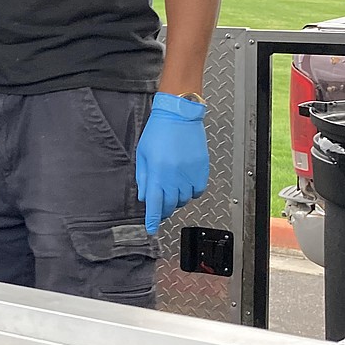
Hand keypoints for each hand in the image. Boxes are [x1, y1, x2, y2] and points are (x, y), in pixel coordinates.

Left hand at [135, 93, 209, 234]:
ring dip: (176, 200)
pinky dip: (190, 193)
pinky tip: (184, 185)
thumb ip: (143, 177)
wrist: (179, 116)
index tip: (151, 228)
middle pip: (169, 205)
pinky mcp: (201, 170)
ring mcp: (189, 174)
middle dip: (163, 211)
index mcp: (157, 172)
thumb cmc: (158, 131)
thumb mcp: (143, 154)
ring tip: (171, 191)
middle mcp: (174, 176)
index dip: (152, 219)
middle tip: (159, 210)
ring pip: (184, 200)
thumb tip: (144, 196)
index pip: (154, 203)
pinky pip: (197, 191)